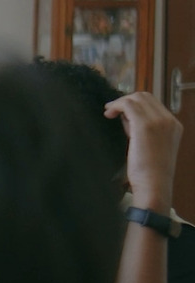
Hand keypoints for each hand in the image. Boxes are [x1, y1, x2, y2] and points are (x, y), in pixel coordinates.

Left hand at [106, 92, 181, 210]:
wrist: (154, 185)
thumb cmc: (149, 172)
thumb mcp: (150, 146)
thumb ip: (141, 130)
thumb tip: (126, 117)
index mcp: (173, 125)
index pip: (152, 103)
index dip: (134, 105)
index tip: (120, 113)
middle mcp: (169, 120)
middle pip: (144, 96)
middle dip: (126, 101)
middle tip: (112, 112)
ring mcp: (159, 121)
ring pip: (136, 97)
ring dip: (120, 103)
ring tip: (109, 114)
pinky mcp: (145, 126)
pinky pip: (128, 105)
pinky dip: (116, 106)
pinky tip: (108, 114)